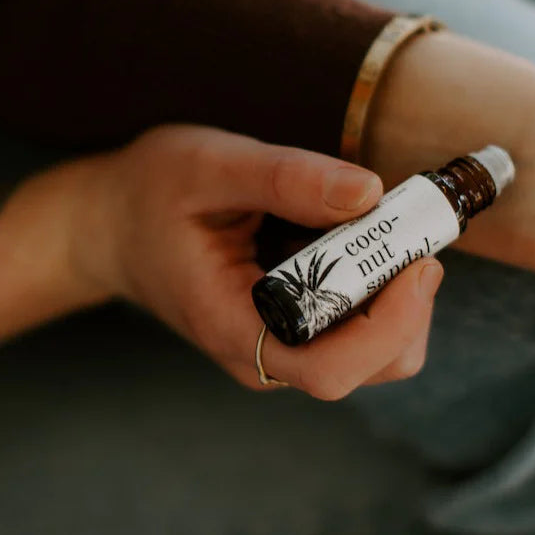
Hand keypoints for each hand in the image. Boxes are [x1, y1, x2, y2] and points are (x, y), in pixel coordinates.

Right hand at [76, 125, 443, 397]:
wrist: (115, 225)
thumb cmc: (152, 194)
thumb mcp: (208, 166)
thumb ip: (286, 178)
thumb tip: (370, 192)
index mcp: (236, 329)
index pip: (328, 368)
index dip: (389, 323)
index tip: (419, 259)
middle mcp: (269, 356)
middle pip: (375, 365)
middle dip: (412, 302)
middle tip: (415, 229)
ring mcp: (290, 348)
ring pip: (383, 351)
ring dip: (406, 292)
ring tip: (386, 226)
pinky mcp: (306, 330)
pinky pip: (369, 326)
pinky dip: (389, 284)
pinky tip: (368, 236)